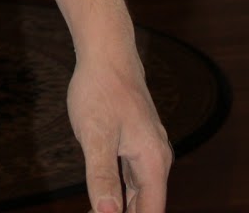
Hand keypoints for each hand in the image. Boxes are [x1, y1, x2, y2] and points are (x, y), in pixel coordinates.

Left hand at [67, 47, 172, 212]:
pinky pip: (131, 176)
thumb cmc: (100, 89)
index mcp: (154, 162)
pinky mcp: (137, 141)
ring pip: (138, 191)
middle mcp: (157, 159)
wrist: (106, 52)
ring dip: (120, 207)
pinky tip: (100, 194)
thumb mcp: (96, 135)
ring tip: (92, 212)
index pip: (150, 212)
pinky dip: (118, 190)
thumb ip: (102, 176)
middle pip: (145, 205)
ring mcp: (148, 149)